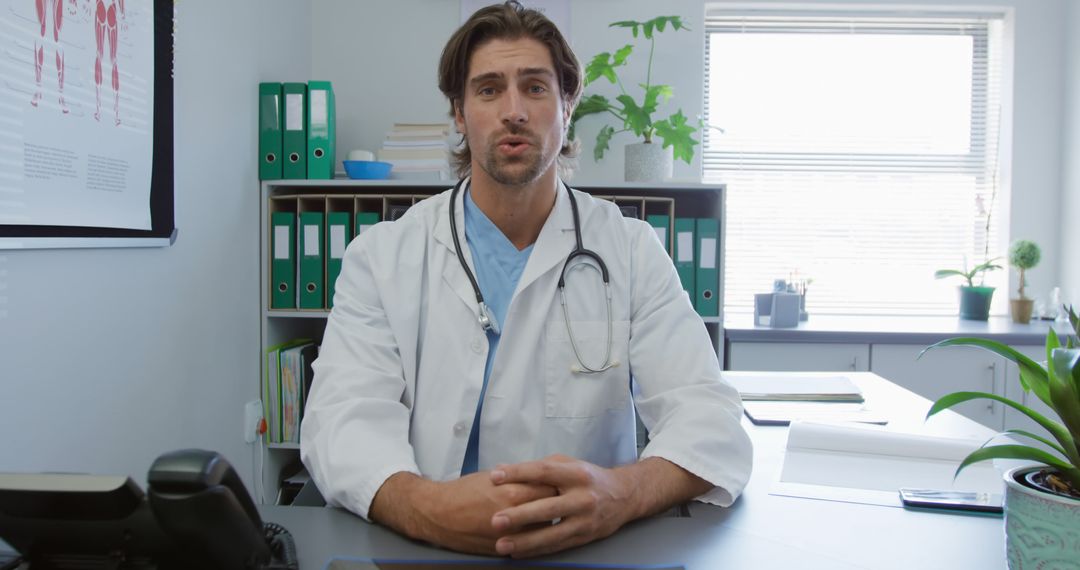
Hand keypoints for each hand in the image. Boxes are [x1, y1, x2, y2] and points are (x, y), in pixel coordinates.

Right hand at [371, 471, 556, 555]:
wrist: (438, 514)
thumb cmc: (465, 491)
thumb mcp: (494, 477)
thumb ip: (520, 479)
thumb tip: (543, 478)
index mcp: (514, 492)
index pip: (551, 487)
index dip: (556, 484)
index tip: (560, 483)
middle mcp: (517, 516)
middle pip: (552, 508)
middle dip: (557, 503)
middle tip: (561, 498)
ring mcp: (512, 536)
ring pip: (544, 529)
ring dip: (547, 521)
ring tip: (547, 514)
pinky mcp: (505, 550)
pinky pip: (530, 544)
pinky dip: (533, 536)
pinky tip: (533, 530)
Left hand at [487, 455, 639, 557]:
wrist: (623, 496)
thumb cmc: (587, 477)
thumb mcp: (567, 464)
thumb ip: (537, 468)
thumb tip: (501, 468)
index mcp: (575, 474)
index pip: (543, 472)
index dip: (518, 473)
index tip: (494, 476)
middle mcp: (582, 497)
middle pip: (547, 507)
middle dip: (520, 515)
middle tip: (495, 520)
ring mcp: (585, 520)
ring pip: (552, 533)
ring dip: (525, 541)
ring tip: (501, 545)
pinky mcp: (584, 537)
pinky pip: (557, 546)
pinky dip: (536, 550)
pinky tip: (518, 552)